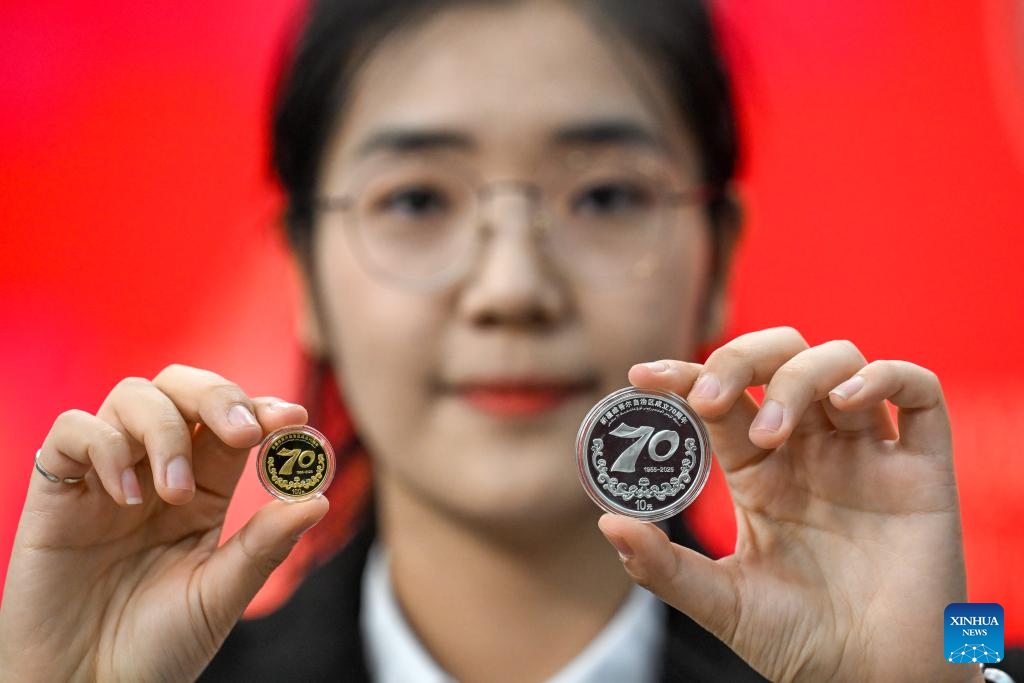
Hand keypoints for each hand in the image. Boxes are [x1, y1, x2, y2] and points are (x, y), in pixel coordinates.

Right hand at [0, 365, 328, 682]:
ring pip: (133, 396)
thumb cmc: (155, 647)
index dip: (262, 408)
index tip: (292, 417)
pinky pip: (73, 430)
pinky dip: (105, 446)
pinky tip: (125, 496)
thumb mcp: (220, 594)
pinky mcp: (56, 490)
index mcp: (203, 490)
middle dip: (218, 397)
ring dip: (164, 430)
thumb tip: (319, 499)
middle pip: (183, 389)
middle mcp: (157, 471)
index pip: (233, 423)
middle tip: (243, 434)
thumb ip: (265, 545)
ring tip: (172, 494)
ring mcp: (106, 476)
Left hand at [598, 328, 978, 682]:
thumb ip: (663, 567)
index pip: (721, 396)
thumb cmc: (800, 641)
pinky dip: (885, 375)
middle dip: (741, 359)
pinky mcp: (922, 466)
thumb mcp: (722, 603)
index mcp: (760, 470)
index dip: (685, 374)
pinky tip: (849, 401)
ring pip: (839, 361)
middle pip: (778, 357)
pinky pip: (917, 390)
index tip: (642, 377)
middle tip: (710, 399)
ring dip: (799, 376)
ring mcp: (867, 451)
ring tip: (772, 433)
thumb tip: (607, 523)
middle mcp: (811, 448)